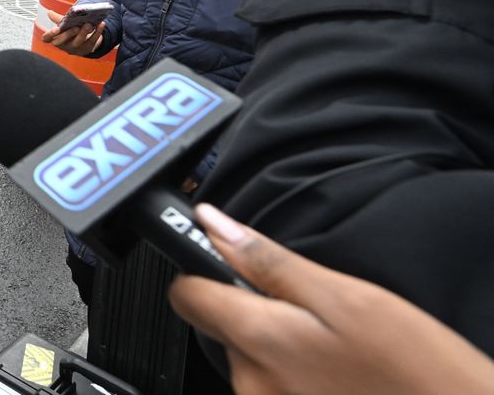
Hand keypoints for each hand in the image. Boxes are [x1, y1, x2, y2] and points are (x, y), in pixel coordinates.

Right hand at [41, 9, 104, 55]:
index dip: (50, 35)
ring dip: (84, 33)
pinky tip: (101, 24)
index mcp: (56, 39)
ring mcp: (76, 49)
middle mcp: (64, 45)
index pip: (47, 39)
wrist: (86, 42)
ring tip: (88, 24)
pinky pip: (92, 41)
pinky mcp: (88, 49)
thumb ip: (58, 20)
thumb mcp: (65, 26)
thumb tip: (49, 12)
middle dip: (68, 34)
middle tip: (76, 27)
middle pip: (62, 42)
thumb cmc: (72, 33)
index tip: (56, 29)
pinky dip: (97, 32)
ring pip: (78, 42)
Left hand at [169, 204, 493, 394]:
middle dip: (255, 312)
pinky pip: (272, 388)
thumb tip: (211, 223)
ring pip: (251, 360)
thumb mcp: (345, 297)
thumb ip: (267, 261)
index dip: (202, 270)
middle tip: (313, 312)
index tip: (224, 260)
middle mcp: (250, 385)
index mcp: (259, 341)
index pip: (187, 295)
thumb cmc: (415, 368)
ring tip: (335, 349)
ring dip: (280, 348)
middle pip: (222, 328)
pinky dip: (296, 377)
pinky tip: (335, 376)